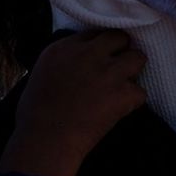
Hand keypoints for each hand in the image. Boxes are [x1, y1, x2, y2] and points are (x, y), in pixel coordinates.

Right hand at [3, 30, 146, 175]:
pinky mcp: (123, 92)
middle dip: (121, 51)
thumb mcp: (41, 74)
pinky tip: (119, 111)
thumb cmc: (35, 115)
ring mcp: (108, 72)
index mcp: (64, 48)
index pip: (95, 34)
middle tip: (116, 70)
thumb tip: (81, 61)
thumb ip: (65, 61)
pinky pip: (140, 92)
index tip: (100, 59)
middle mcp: (89, 54)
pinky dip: (132, 102)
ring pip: (138, 58)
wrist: (45, 141)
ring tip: (122, 87)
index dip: (100, 47)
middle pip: (120, 38)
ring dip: (133, 72)